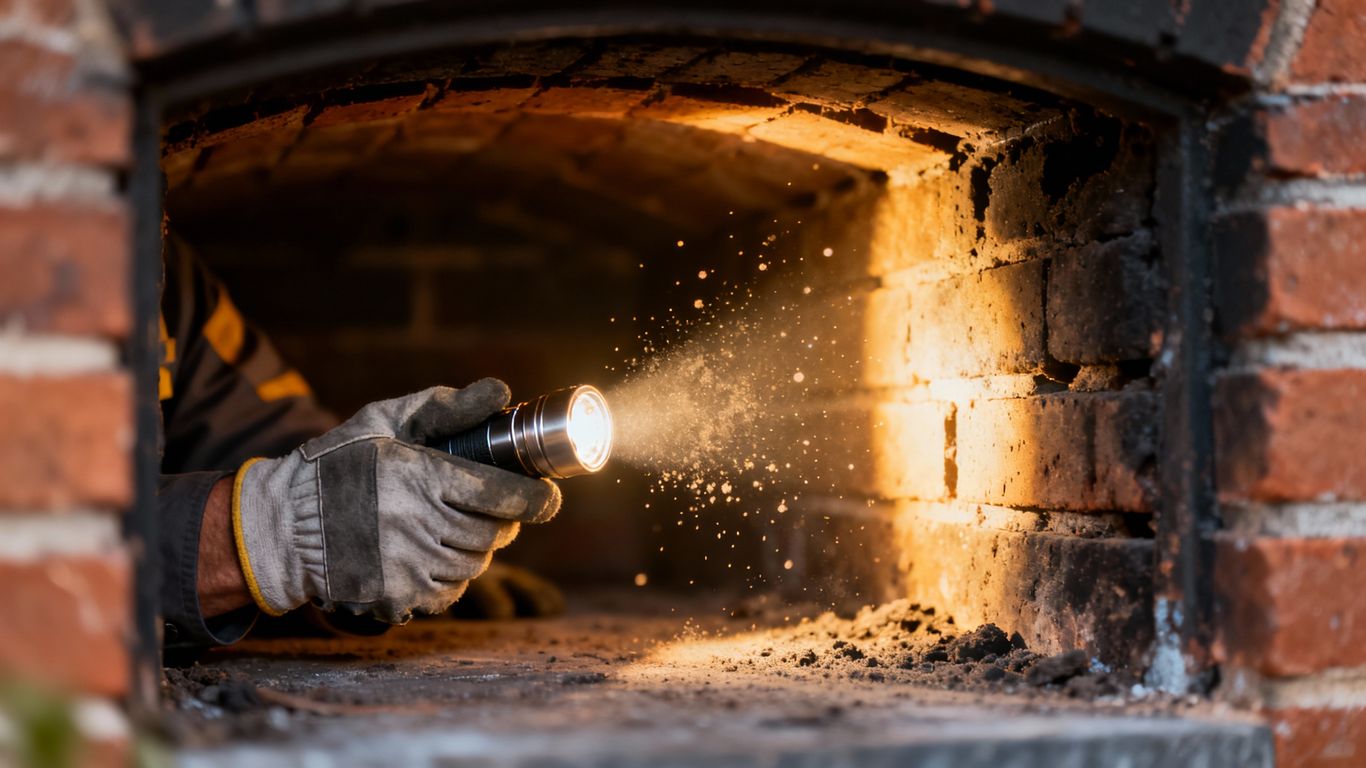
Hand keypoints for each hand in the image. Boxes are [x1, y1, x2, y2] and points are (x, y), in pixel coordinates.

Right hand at [232, 378, 560, 623]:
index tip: (548, 498)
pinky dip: (453, 577)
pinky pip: (448, 593)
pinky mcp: (395, 597)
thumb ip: (446, 406)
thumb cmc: (339, 463)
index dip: (537, 500)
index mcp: (420, 475)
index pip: (502, 493)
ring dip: (479, 549)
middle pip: (492, 532)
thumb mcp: (386, 419)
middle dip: (505, 522)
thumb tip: (502, 393)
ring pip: (474, 564)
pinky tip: (436, 556)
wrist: (281, 525)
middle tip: (499, 512)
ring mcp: (406, 565)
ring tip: (460, 530)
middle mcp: (416, 523)